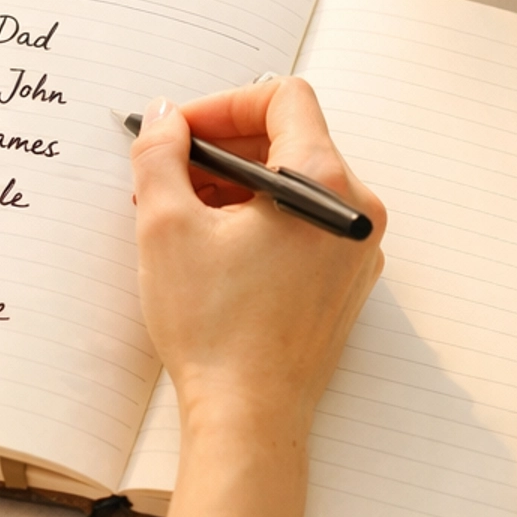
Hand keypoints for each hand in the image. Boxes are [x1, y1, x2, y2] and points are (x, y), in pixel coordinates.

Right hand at [130, 79, 383, 429]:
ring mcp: (356, 248)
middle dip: (221, 145)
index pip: (283, 98)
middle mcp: (356, 211)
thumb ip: (160, 154)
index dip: (223, 103)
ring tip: (179, 210)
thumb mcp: (167, 226)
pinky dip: (258, 217)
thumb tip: (162, 118)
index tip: (181, 130)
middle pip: (290, 138)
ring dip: (235, 183)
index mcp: (326, 184)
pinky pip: (304, 222)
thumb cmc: (215, 330)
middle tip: (168, 169)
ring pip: (293, 182)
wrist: (248, 419)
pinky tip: (210, 244)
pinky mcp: (345, 280)